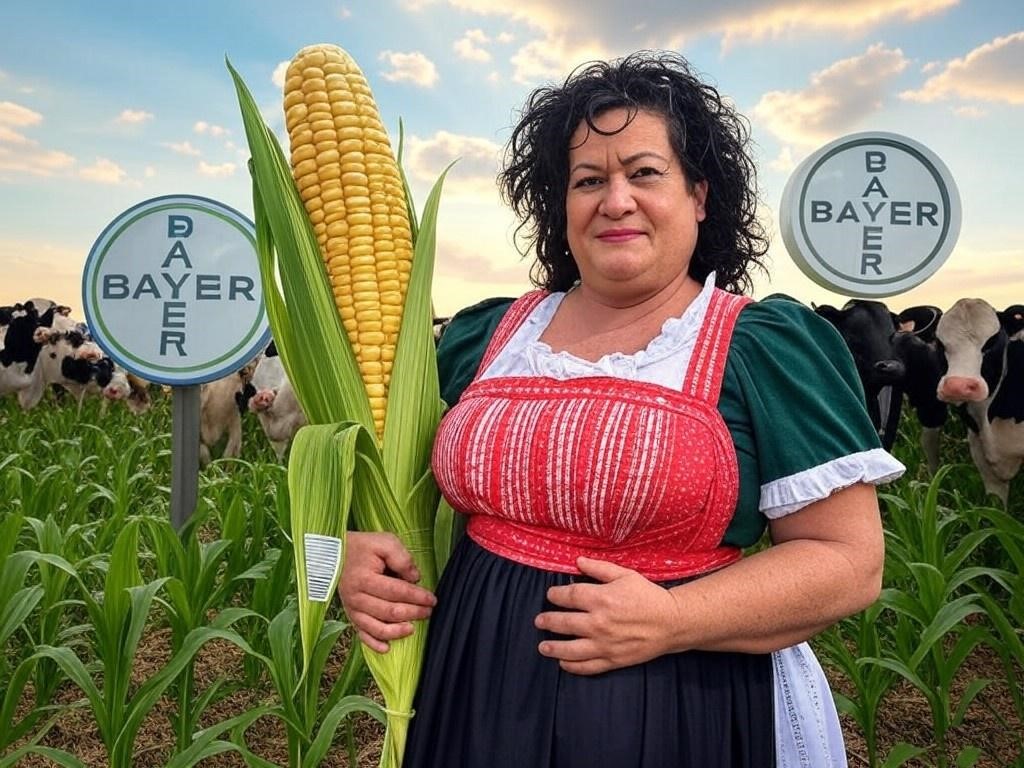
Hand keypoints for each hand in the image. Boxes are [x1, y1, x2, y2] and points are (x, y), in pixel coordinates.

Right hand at [337, 531, 436, 652]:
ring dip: (397, 632)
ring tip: (412, 628)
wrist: (335, 554)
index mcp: (365, 579)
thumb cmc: (362, 547)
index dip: (417, 597)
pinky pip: (362, 635)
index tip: (431, 599)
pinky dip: (374, 644)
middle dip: (413, 613)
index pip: (397, 592)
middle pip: (390, 612)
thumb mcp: (384, 542)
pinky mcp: (351, 615)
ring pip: (377, 628)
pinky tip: (387, 647)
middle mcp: (357, 597)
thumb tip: (414, 578)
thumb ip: (401, 558)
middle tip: (428, 611)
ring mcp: (352, 609)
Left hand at [534, 557, 683, 674]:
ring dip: (553, 647)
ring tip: (543, 646)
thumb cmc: (648, 596)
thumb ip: (599, 568)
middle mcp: (599, 623)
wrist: (672, 623)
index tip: (551, 595)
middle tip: (539, 620)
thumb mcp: (625, 575)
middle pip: (564, 622)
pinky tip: (563, 663)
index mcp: (602, 598)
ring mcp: (605, 644)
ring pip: (571, 649)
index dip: (556, 594)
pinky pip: (587, 666)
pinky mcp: (613, 660)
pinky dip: (572, 666)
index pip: (569, 596)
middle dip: (548, 621)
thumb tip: (577, 561)